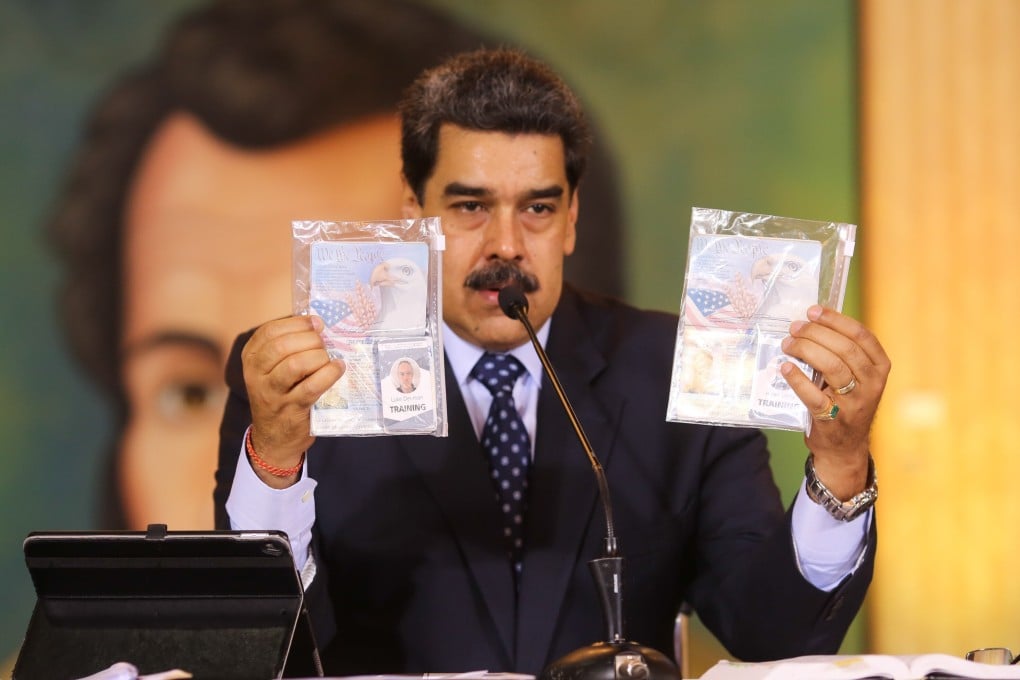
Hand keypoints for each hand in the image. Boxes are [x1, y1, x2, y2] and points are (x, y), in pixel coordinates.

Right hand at [242, 315, 344, 486]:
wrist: (274, 438)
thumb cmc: (280, 394)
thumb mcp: (273, 370)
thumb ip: (288, 347)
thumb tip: (317, 323)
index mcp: (251, 359)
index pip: (269, 332)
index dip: (296, 323)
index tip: (316, 323)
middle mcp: (256, 375)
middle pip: (281, 346)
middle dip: (309, 339)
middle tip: (324, 343)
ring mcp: (272, 394)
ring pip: (295, 365)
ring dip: (318, 356)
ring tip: (329, 358)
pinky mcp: (291, 410)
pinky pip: (312, 387)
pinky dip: (329, 374)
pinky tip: (338, 368)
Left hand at [779, 305, 890, 499]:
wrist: (844, 447)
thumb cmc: (845, 402)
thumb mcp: (855, 377)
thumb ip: (842, 353)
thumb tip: (811, 322)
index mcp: (880, 368)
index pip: (862, 336)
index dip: (836, 320)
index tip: (813, 311)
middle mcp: (872, 385)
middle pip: (845, 349)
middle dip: (816, 333)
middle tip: (794, 328)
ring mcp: (855, 404)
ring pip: (832, 367)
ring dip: (806, 350)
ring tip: (787, 344)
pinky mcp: (833, 420)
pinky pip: (814, 395)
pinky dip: (797, 379)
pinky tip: (785, 367)